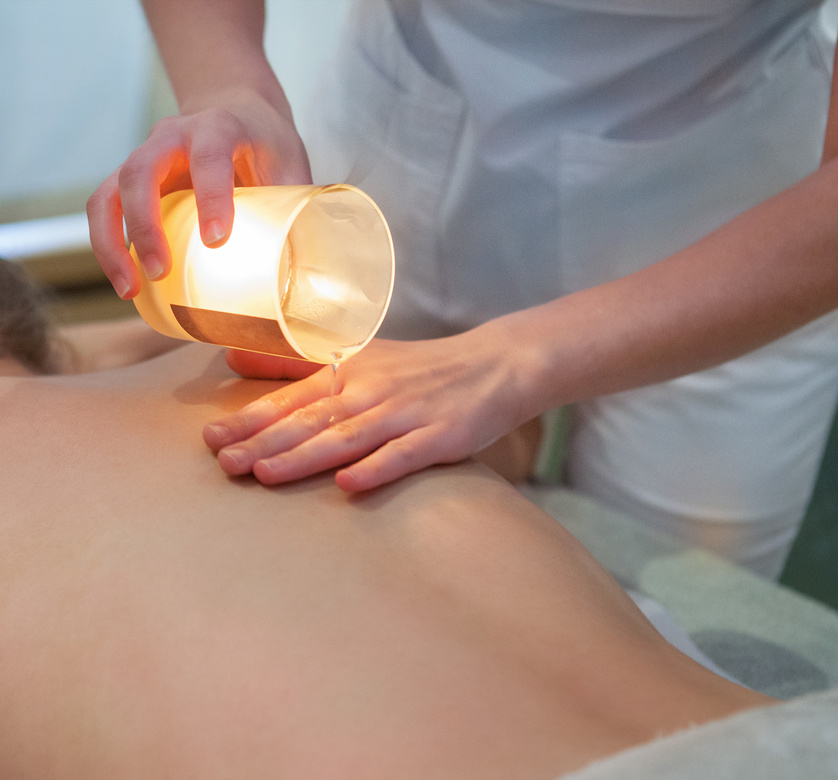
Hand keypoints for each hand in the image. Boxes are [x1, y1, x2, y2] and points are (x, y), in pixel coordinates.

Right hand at [86, 90, 311, 298]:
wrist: (236, 107)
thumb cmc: (268, 144)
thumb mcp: (291, 166)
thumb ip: (299, 209)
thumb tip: (316, 275)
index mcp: (220, 127)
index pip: (210, 156)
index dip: (212, 197)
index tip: (217, 240)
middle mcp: (173, 136)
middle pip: (140, 172)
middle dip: (146, 225)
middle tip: (160, 272)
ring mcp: (146, 156)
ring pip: (110, 193)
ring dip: (112, 243)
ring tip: (129, 290)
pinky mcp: (131, 180)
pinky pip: (106, 209)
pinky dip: (109, 246)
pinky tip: (126, 281)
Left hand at [202, 325, 540, 491]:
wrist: (494, 366)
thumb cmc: (418, 369)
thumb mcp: (359, 357)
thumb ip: (297, 363)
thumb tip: (234, 360)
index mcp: (349, 372)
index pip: (292, 397)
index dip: (251, 418)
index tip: (211, 438)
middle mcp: (372, 391)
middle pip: (312, 419)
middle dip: (265, 441)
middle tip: (224, 463)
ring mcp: (407, 413)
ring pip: (348, 436)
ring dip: (306, 455)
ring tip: (266, 474)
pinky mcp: (441, 436)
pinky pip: (404, 454)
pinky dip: (376, 468)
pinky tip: (348, 485)